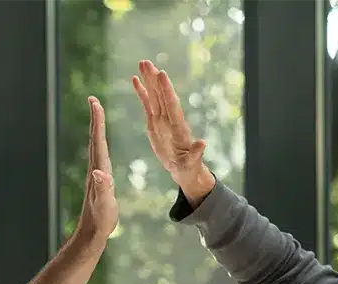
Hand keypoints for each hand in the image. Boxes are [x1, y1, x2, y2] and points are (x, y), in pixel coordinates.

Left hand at [74, 96, 118, 246]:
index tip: (94, 101)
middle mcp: (96, 168)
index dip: (97, 121)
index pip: (98, 141)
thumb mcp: (105, 205)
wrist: (92, 233)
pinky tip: (101, 143)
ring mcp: (97, 174)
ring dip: (97, 128)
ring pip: (96, 145)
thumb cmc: (101, 221)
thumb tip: (99, 172)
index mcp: (99, 170)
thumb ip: (103, 189)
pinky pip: (100, 155)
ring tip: (97, 114)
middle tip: (93, 99)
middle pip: (95, 138)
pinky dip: (101, 143)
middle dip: (96, 118)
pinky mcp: (99, 180)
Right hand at [133, 60, 213, 200]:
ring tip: (142, 63)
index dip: (167, 90)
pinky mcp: (154, 121)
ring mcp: (162, 118)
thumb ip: (196, 152)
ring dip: (148, 79)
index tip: (162, 74)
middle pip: (161, 95)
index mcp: (178, 126)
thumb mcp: (192, 162)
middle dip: (154, 79)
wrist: (182, 167)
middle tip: (146, 62)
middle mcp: (170, 118)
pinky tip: (135, 78)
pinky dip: (141, 91)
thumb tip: (202, 143)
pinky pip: (147, 103)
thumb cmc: (188, 166)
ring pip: (154, 95)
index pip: (172, 105)